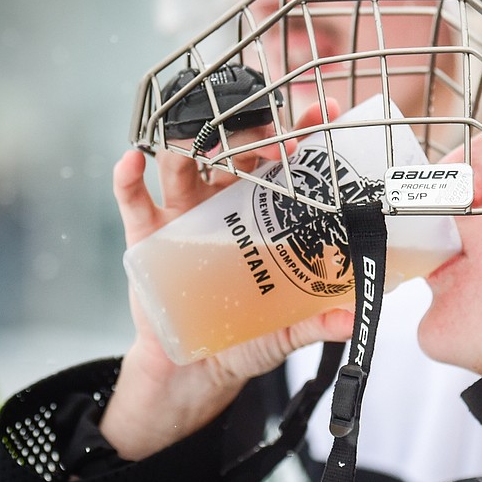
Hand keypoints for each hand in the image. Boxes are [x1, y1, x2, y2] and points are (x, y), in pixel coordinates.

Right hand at [103, 103, 350, 460]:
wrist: (194, 367)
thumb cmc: (245, 335)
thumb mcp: (286, 329)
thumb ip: (316, 322)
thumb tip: (353, 321)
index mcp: (262, 211)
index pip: (282, 161)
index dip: (298, 133)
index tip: (319, 113)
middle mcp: (222, 201)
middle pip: (234, 151)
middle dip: (250, 134)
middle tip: (271, 135)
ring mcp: (182, 213)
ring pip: (183, 164)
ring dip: (191, 146)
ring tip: (203, 144)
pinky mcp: (146, 235)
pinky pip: (133, 198)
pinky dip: (128, 176)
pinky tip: (133, 160)